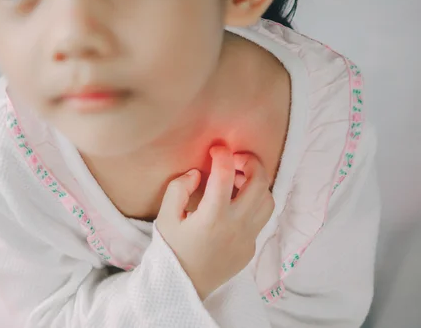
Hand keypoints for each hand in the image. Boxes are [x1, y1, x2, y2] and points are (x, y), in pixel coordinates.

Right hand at [155, 146, 274, 300]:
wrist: (182, 285)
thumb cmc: (171, 249)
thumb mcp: (166, 217)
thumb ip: (178, 188)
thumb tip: (197, 174)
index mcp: (212, 217)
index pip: (225, 175)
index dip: (222, 155)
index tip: (217, 148)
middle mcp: (236, 226)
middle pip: (260, 183)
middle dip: (251, 162)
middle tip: (236, 158)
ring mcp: (247, 238)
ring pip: (268, 201)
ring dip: (257, 184)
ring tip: (237, 181)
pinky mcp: (250, 247)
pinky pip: (260, 219)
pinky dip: (252, 204)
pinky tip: (234, 204)